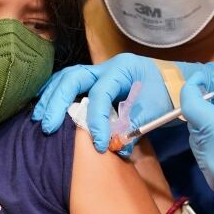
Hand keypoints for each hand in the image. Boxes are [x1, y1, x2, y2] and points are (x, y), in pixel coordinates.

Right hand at [33, 53, 204, 152]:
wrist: (173, 82)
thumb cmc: (165, 93)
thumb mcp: (153, 110)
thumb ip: (133, 127)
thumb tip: (116, 147)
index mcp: (121, 70)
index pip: (100, 95)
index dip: (96, 121)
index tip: (100, 145)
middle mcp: (105, 67)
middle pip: (72, 78)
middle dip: (58, 102)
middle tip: (48, 127)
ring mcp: (98, 71)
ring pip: (66, 77)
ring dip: (51, 97)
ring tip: (41, 118)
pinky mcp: (94, 80)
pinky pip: (69, 83)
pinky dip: (55, 94)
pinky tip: (45, 107)